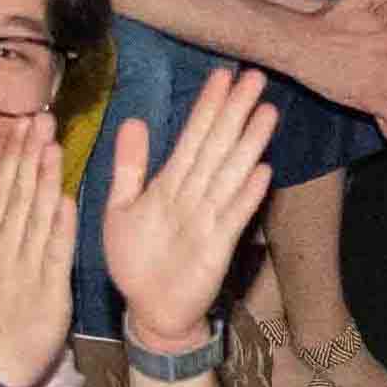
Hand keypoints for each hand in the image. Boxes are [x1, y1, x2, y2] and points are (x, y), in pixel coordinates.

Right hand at [0, 112, 75, 386]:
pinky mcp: (48, 288)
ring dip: (47, 179)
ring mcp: (25, 267)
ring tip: (55, 145)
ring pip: (37, 216)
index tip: (21, 125)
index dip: (11, 155)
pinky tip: (67, 199)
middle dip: (30, 155)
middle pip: (18, 194)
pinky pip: (55, 251)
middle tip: (42, 120)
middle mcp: (2, 248)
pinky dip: (61, 225)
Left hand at [95, 66, 278, 347]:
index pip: (192, 138)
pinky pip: (233, 217)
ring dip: (248, 144)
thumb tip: (134, 120)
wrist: (148, 310)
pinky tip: (263, 171)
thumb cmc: (136, 260)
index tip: (222, 76)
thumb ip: (129, 167)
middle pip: (216, 147)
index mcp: (170, 184)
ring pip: (229, 174)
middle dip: (235, 113)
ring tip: (266, 112)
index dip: (207, 108)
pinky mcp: (217, 248)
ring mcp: (208, 221)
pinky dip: (247, 195)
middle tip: (254, 77)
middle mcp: (193, 196)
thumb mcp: (120, 207)